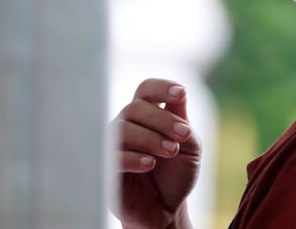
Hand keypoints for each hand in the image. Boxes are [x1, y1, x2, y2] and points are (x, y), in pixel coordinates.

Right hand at [110, 79, 201, 228]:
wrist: (167, 209)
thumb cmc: (176, 173)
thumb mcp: (189, 146)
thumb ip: (182, 121)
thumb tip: (181, 93)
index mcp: (147, 115)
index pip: (146, 90)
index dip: (161, 87)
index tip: (180, 93)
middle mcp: (127, 125)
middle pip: (136, 107)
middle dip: (163, 119)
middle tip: (183, 135)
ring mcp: (113, 146)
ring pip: (122, 128)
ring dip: (150, 137)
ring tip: (171, 150)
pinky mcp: (106, 170)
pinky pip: (111, 156)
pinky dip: (133, 157)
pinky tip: (150, 164)